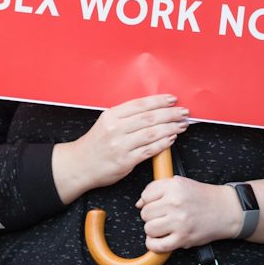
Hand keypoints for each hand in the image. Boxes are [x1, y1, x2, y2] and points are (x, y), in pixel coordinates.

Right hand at [53, 95, 188, 201]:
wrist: (79, 165)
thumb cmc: (96, 143)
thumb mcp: (106, 123)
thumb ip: (126, 116)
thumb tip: (153, 109)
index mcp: (111, 115)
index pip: (140, 104)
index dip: (159, 101)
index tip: (173, 99)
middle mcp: (115, 129)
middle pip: (149, 118)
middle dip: (170, 114)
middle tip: (184, 112)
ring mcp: (120, 145)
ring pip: (152, 133)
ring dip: (170, 128)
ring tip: (182, 125)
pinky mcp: (125, 161)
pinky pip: (149, 150)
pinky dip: (163, 144)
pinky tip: (171, 139)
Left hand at [138, 176, 238, 252]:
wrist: (226, 210)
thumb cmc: (203, 197)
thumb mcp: (181, 183)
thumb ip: (158, 188)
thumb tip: (139, 203)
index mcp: (174, 186)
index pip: (145, 196)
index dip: (149, 202)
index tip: (157, 205)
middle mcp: (175, 203)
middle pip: (145, 214)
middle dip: (151, 216)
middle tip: (162, 216)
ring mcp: (179, 221)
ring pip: (149, 229)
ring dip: (153, 230)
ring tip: (163, 227)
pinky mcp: (183, 238)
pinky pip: (157, 245)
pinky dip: (154, 245)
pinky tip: (159, 240)